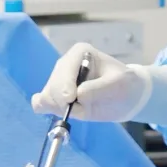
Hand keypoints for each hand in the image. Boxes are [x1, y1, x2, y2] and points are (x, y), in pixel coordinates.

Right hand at [31, 44, 150, 121]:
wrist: (126, 97)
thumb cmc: (125, 85)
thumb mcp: (119, 84)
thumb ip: (99, 88)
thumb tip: (78, 95)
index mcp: (80, 53)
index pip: (64, 68)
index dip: (65, 85)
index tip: (71, 98)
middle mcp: (65, 65)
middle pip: (52, 85)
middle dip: (62, 100)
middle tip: (79, 107)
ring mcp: (57, 81)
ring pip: (46, 97)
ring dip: (60, 107)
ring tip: (80, 108)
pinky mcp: (55, 97)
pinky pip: (39, 104)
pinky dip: (48, 110)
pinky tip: (63, 112)